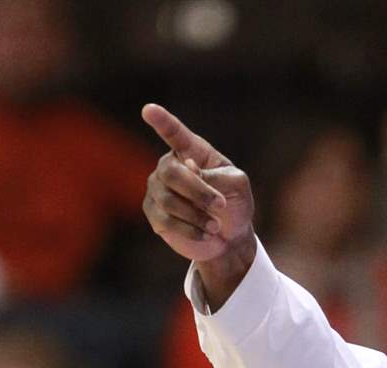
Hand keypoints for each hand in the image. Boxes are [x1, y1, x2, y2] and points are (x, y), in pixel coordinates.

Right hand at [142, 104, 256, 307]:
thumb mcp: (237, 185)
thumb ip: (217, 175)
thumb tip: (189, 168)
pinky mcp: (154, 214)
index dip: (162, 121)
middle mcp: (169, 166)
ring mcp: (158, 189)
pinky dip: (190, 229)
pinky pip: (166, 220)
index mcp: (192, 152)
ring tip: (215, 225)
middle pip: (171, 172)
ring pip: (168, 199)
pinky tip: (205, 233)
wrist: (230, 238)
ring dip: (197, 214)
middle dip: (197, 191)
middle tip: (220, 205)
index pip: (175, 133)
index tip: (149, 110)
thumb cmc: (234, 204)